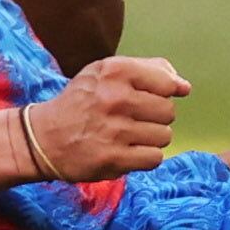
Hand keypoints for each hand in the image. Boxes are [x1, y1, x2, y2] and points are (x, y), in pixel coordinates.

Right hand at [20, 56, 190, 183]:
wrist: (45, 137)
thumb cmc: (82, 101)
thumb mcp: (105, 72)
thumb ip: (147, 70)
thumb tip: (184, 86)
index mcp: (115, 71)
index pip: (167, 83)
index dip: (165, 92)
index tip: (153, 97)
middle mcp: (116, 98)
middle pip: (168, 111)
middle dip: (156, 116)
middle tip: (134, 118)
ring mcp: (116, 130)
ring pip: (164, 136)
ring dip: (151, 138)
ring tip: (129, 135)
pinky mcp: (115, 159)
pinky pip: (155, 158)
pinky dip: (145, 157)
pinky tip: (129, 151)